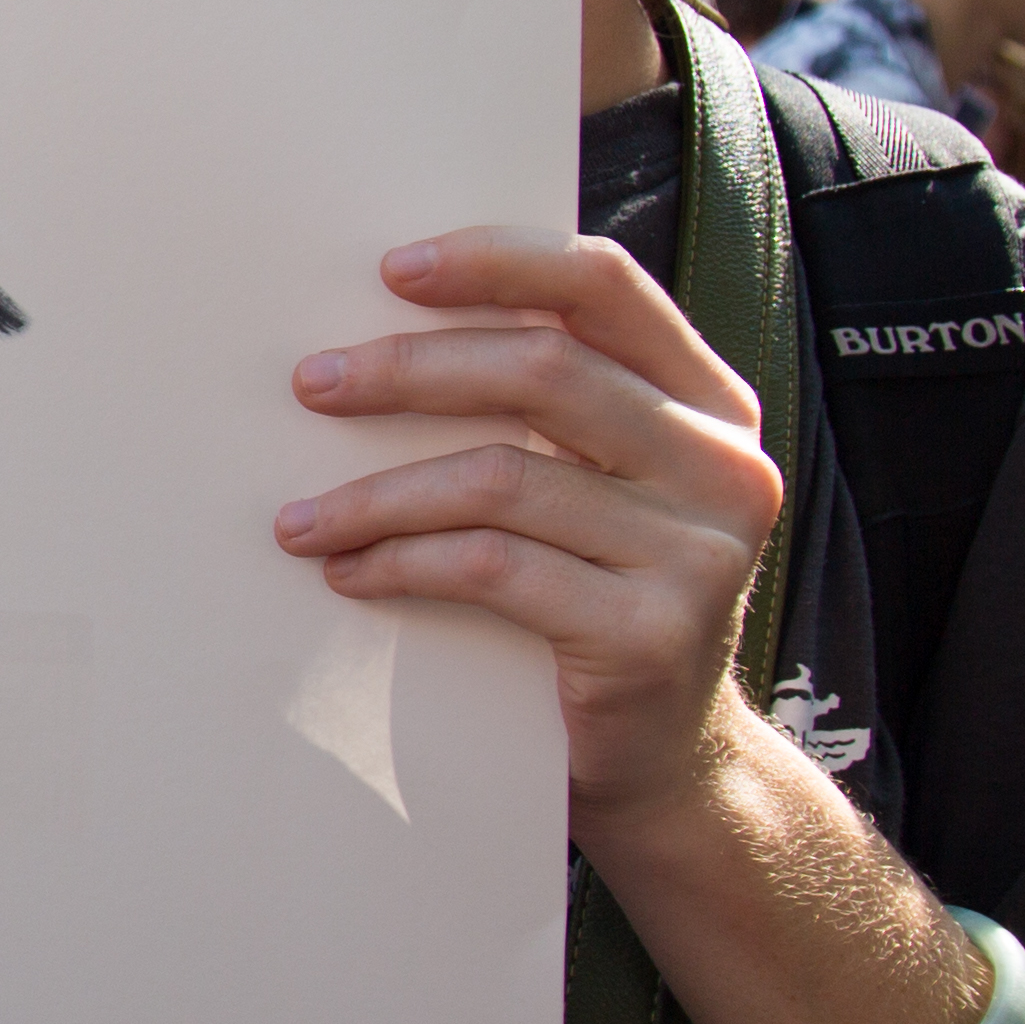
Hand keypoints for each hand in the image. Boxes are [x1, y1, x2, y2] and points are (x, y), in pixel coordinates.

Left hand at [278, 224, 781, 825]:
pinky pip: (493, 569)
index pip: (607, 286)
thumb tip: (395, 319)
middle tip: (314, 384)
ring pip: (503, 479)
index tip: (393, 269)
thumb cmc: (604, 602)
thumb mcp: (606, 487)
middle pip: (545, 370)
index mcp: (710, 404)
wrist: (667, 763)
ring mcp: (698, 554)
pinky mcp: (650, 635)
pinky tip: (351, 571)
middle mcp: (723, 466)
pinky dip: (403, 562)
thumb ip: (556, 407)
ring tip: (301, 518)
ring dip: (379, 494)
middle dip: (409, 370)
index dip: (498, 260)